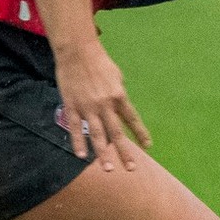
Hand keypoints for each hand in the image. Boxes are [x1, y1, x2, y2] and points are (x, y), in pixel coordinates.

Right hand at [51, 37, 150, 170]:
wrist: (77, 51)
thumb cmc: (98, 61)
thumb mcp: (117, 75)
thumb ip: (119, 92)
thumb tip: (121, 106)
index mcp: (119, 96)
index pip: (132, 119)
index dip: (140, 133)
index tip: (148, 146)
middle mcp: (105, 105)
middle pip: (116, 133)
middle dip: (125, 152)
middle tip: (131, 169)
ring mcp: (87, 107)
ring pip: (96, 135)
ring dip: (103, 154)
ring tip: (109, 169)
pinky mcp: (72, 106)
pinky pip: (75, 128)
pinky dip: (78, 142)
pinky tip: (81, 156)